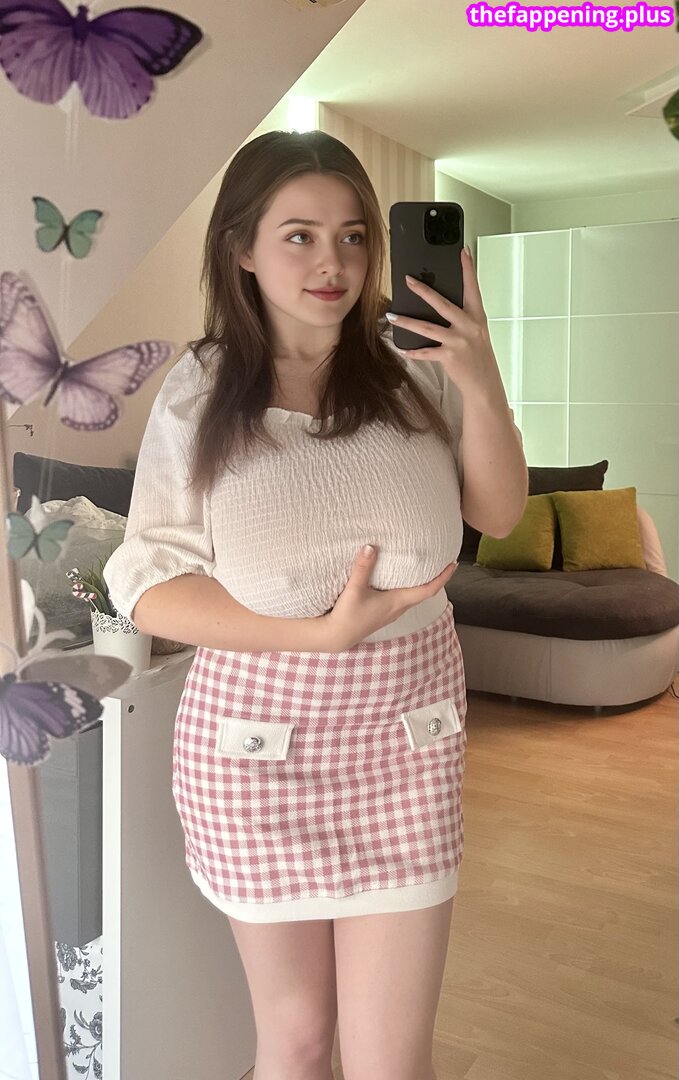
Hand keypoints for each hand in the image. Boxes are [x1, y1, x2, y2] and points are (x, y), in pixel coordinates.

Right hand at [322, 545, 456, 651]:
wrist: (336, 636)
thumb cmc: (347, 616)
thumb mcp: (354, 590)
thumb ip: (363, 568)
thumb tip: (370, 547)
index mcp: (397, 602)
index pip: (428, 590)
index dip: (443, 577)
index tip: (453, 564)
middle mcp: (398, 608)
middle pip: (424, 592)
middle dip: (435, 578)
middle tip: (441, 561)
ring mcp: (391, 612)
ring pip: (413, 596)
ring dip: (421, 583)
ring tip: (423, 567)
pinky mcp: (383, 613)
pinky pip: (402, 598)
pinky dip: (408, 587)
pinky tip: (400, 580)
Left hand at [387, 247, 503, 399]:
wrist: (484, 384)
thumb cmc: (479, 357)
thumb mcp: (476, 332)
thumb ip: (462, 318)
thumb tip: (440, 305)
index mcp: (477, 316)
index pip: (472, 287)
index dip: (468, 268)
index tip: (462, 251)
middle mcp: (469, 326)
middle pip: (442, 303)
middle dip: (423, 290)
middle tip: (408, 281)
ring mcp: (459, 341)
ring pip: (426, 327)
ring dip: (406, 322)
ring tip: (392, 315)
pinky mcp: (449, 356)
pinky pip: (425, 352)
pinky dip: (413, 351)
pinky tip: (402, 348)